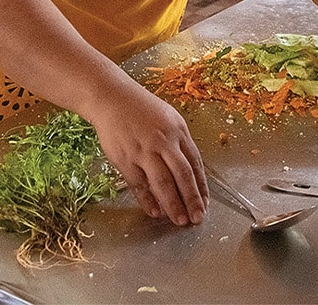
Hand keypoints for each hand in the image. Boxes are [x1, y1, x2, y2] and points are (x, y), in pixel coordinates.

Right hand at [87, 82, 208, 226]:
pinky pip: (139, 184)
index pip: (195, 163)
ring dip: (173, 204)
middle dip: (191, 200)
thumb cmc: (141, 108)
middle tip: (197, 218)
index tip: (205, 203)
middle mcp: (163, 141)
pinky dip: (147, 200)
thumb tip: (189, 171)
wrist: (111, 98)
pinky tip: (154, 211)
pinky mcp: (125, 158)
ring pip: (163, 183)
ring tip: (179, 220)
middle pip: (182, 176)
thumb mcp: (168, 118)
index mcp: (178, 131)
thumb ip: (179, 143)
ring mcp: (144, 150)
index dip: (201, 186)